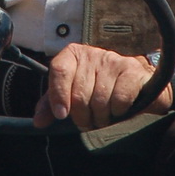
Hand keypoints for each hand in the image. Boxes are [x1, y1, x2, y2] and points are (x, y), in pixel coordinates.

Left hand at [34, 45, 174, 130]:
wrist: (136, 87)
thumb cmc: (98, 90)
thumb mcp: (72, 96)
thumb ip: (52, 106)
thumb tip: (38, 121)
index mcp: (73, 55)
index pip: (59, 70)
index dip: (58, 94)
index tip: (61, 115)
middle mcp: (93, 53)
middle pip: (79, 93)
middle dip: (83, 116)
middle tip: (88, 120)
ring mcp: (114, 60)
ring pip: (99, 100)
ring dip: (101, 116)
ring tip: (104, 115)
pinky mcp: (132, 70)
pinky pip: (119, 99)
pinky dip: (118, 111)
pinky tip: (119, 109)